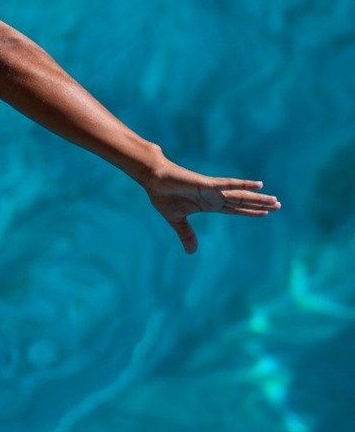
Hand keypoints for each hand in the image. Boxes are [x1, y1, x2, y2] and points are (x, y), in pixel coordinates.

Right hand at [142, 161, 280, 253]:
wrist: (153, 179)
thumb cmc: (163, 195)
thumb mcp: (176, 220)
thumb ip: (186, 234)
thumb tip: (191, 252)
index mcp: (209, 205)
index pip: (234, 209)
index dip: (250, 211)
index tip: (265, 213)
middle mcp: (215, 197)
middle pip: (242, 202)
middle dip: (260, 204)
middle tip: (278, 205)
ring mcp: (213, 190)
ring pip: (240, 195)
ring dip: (258, 198)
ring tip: (275, 200)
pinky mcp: (207, 184)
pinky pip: (229, 185)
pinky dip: (244, 185)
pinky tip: (258, 185)